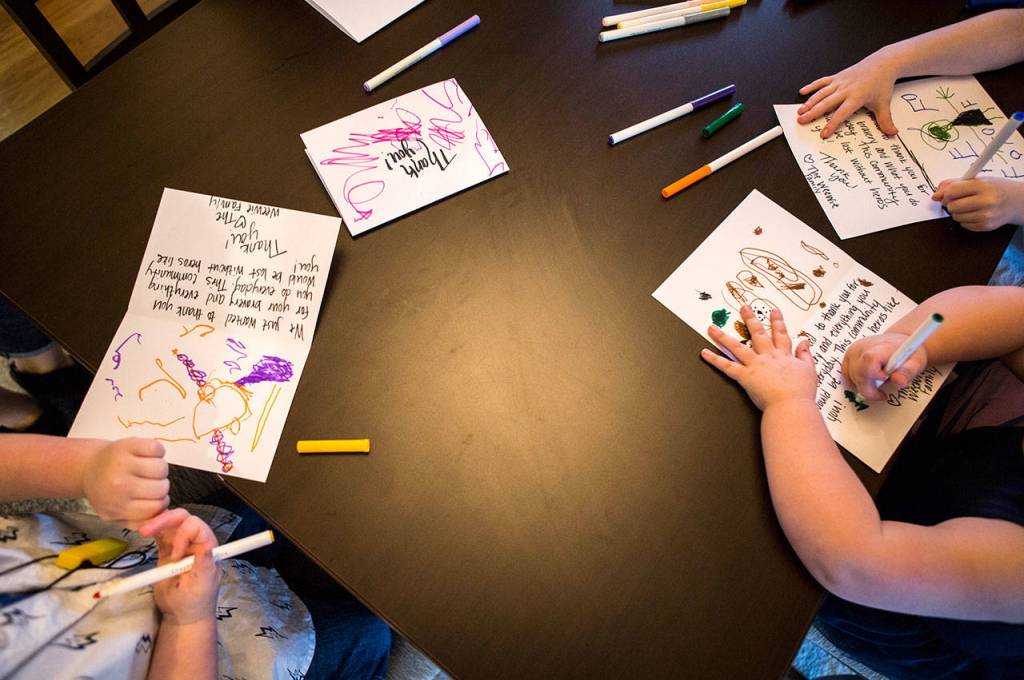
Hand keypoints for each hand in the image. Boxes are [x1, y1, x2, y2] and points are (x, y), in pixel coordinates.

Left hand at [81, 438, 168, 527]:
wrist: (88, 467)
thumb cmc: (105, 492)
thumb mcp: (116, 516)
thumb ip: (139, 523)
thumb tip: (161, 521)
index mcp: (117, 506)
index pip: (156, 507)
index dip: (159, 502)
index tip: (152, 497)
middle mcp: (119, 485)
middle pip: (162, 487)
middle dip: (160, 485)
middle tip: (148, 482)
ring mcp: (123, 463)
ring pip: (162, 468)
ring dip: (159, 468)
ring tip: (147, 469)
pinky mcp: (128, 444)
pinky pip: (157, 448)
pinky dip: (157, 451)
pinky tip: (147, 455)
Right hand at [140, 508, 220, 625]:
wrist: (183, 616)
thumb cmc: (197, 601)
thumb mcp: (202, 585)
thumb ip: (204, 565)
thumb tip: (207, 546)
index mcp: (207, 547)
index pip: (197, 527)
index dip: (183, 534)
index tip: (174, 556)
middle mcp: (194, 542)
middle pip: (182, 519)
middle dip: (166, 520)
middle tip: (146, 531)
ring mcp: (180, 545)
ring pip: (170, 523)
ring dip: (157, 522)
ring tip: (144, 531)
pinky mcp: (166, 552)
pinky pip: (160, 535)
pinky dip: (152, 530)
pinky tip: (144, 531)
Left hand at [701, 307, 817, 410]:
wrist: (791, 405)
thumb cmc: (801, 392)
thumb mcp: (809, 370)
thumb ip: (806, 355)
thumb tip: (805, 342)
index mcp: (784, 355)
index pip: (780, 334)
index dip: (777, 321)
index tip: (773, 311)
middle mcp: (768, 356)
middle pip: (757, 334)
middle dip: (750, 319)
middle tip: (744, 308)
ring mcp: (755, 365)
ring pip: (736, 346)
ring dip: (723, 336)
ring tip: (712, 327)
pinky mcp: (745, 376)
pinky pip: (726, 366)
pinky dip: (715, 359)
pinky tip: (704, 353)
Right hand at [797, 50, 898, 138]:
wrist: (882, 63)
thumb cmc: (881, 83)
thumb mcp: (883, 103)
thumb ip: (885, 120)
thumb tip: (892, 133)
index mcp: (856, 97)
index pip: (842, 113)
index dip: (832, 124)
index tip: (823, 133)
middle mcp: (846, 89)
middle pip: (826, 103)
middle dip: (813, 113)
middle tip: (802, 121)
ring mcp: (840, 82)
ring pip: (822, 93)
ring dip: (810, 102)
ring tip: (800, 111)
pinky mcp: (837, 76)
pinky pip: (822, 81)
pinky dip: (812, 86)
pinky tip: (802, 92)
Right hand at [841, 333, 926, 399]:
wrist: (899, 342)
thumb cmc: (907, 352)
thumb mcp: (915, 362)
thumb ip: (908, 372)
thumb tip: (899, 381)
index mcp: (878, 347)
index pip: (868, 362)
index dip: (874, 376)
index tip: (885, 380)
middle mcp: (861, 348)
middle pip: (857, 374)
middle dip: (869, 389)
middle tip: (882, 392)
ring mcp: (852, 352)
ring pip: (850, 378)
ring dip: (863, 385)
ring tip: (878, 381)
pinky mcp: (847, 357)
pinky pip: (846, 375)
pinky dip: (856, 382)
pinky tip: (868, 380)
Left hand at [932, 177, 1023, 230]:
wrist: (1016, 201)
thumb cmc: (995, 188)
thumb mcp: (977, 180)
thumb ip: (954, 184)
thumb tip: (935, 195)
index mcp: (983, 186)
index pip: (952, 191)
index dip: (945, 193)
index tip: (947, 194)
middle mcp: (986, 201)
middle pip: (952, 206)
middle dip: (950, 204)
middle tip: (958, 200)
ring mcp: (987, 215)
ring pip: (956, 217)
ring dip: (958, 212)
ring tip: (969, 206)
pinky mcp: (986, 226)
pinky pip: (963, 225)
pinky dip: (965, 219)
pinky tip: (975, 213)